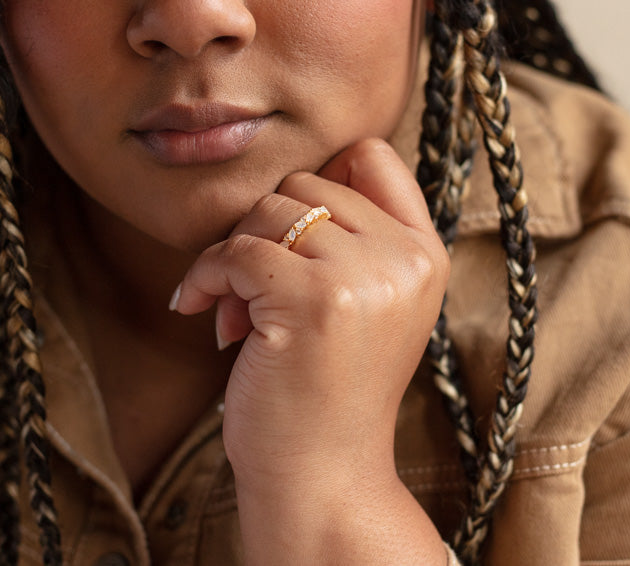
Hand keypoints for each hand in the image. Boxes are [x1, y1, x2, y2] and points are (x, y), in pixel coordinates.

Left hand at [171, 138, 449, 563]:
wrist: (323, 475)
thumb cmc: (331, 387)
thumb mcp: (370, 303)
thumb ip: (353, 237)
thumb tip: (285, 184)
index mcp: (425, 253)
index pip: (373, 155)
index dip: (323, 177)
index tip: (294, 229)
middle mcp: (406, 258)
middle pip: (307, 181)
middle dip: (267, 226)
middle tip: (255, 286)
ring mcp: (366, 276)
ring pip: (269, 209)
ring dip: (234, 254)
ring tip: (237, 309)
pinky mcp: (315, 299)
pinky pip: (236, 250)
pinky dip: (206, 275)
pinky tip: (204, 311)